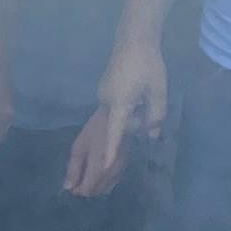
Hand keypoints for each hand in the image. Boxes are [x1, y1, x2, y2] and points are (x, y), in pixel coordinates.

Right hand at [67, 40, 168, 196]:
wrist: (134, 39)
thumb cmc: (148, 62)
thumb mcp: (159, 89)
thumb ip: (156, 114)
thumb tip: (151, 134)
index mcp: (118, 102)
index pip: (113, 132)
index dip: (108, 152)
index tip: (103, 170)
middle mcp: (104, 105)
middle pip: (92, 139)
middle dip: (86, 167)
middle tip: (78, 192)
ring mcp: (101, 102)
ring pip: (90, 135)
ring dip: (81, 160)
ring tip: (71, 183)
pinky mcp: (104, 98)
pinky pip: (96, 127)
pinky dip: (92, 145)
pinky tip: (89, 157)